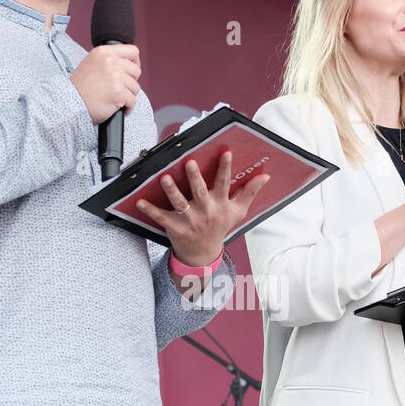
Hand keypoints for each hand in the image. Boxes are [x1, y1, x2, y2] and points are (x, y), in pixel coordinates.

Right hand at [69, 44, 141, 125]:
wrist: (69, 104)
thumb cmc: (80, 88)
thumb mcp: (91, 64)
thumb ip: (109, 61)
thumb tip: (128, 65)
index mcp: (103, 52)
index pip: (132, 51)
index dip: (135, 63)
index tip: (131, 72)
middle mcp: (110, 61)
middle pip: (136, 71)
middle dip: (130, 83)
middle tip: (119, 89)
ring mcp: (115, 76)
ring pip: (135, 87)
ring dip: (128, 96)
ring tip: (115, 99)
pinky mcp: (118, 92)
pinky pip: (132, 101)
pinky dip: (127, 107)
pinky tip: (118, 108)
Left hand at [135, 151, 270, 266]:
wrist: (204, 253)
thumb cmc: (220, 227)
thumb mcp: (238, 211)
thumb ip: (249, 192)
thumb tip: (265, 176)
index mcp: (219, 204)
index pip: (223, 183)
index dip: (225, 168)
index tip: (225, 152)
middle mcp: (205, 211)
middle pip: (199, 192)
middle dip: (195, 178)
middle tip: (190, 163)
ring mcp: (189, 220)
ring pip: (179, 203)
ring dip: (172, 191)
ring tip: (165, 178)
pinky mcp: (174, 227)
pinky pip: (160, 217)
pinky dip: (150, 210)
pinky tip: (139, 201)